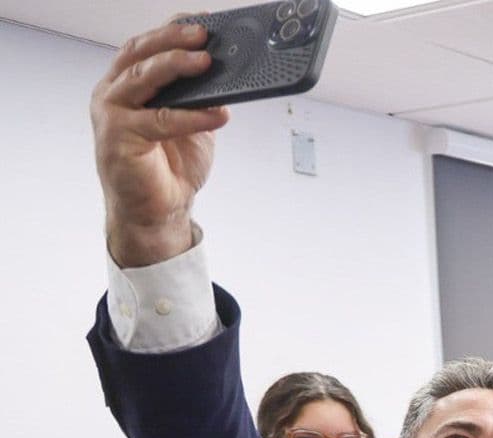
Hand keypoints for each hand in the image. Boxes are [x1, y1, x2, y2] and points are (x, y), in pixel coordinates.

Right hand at [91, 19, 230, 267]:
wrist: (158, 209)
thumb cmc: (171, 164)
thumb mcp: (192, 121)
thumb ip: (200, 96)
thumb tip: (227, 72)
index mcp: (127, 83)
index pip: (146, 46)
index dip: (172, 30)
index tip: (203, 20)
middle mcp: (113, 93)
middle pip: (140, 54)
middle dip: (173, 40)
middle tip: (203, 35)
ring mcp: (111, 114)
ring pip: (143, 78)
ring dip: (176, 66)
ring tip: (206, 62)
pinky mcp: (118, 138)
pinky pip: (158, 120)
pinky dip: (190, 116)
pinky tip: (215, 114)